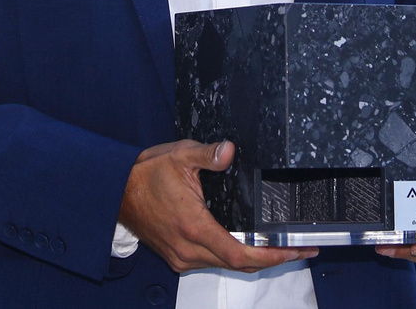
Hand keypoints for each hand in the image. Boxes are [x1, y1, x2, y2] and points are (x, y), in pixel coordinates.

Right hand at [119, 139, 319, 273]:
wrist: (115, 192)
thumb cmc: (145, 175)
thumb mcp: (179, 156)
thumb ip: (208, 154)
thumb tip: (229, 150)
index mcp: (195, 228)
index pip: (242, 254)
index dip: (273, 256)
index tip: (296, 250)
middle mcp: (189, 250)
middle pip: (240, 265)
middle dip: (273, 259)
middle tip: (300, 248)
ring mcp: (182, 257)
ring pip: (227, 265)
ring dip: (254, 259)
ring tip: (281, 246)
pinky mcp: (178, 257)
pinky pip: (212, 262)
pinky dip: (234, 256)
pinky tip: (248, 244)